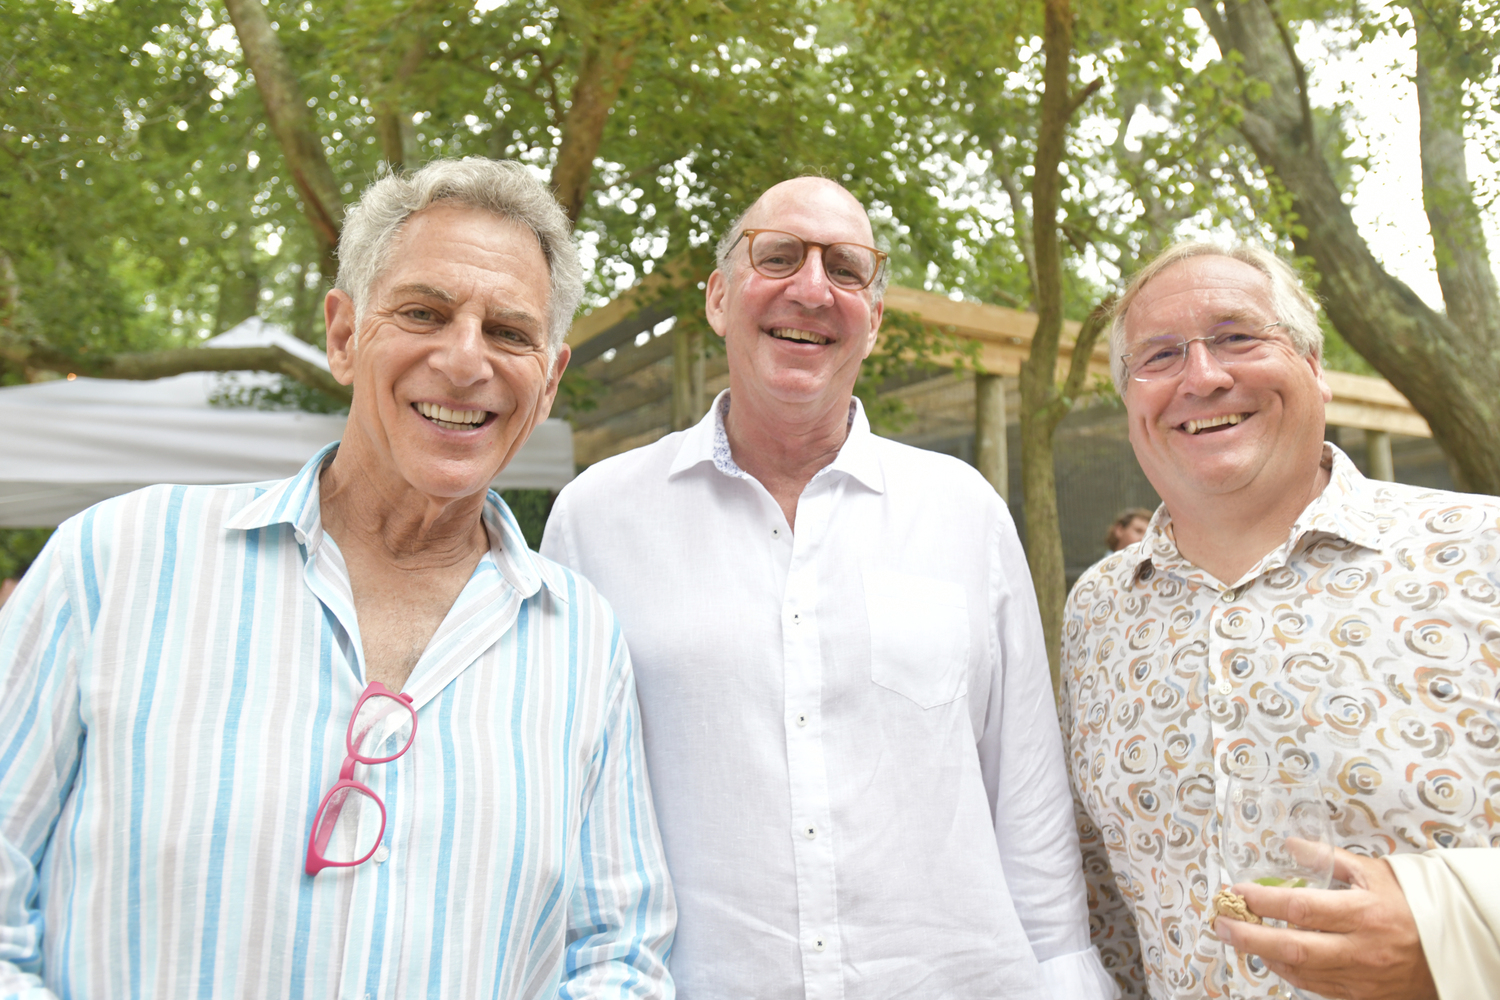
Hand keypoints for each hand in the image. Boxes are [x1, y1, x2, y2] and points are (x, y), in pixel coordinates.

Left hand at [1213, 848, 1435, 999]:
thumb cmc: (1409, 904)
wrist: (1450, 948)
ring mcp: (1361, 977)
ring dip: (1263, 955)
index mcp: (1363, 912)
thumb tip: (1290, 844)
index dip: (1263, 901)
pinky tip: (1271, 957)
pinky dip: (1289, 973)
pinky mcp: (1361, 996)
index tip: (1235, 892)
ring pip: (1301, 972)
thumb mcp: (1373, 871)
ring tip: (1238, 938)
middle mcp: (1360, 948)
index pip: (1301, 907)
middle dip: (1249, 937)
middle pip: (1293, 947)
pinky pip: (1316, 988)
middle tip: (1220, 924)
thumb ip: (1328, 858)